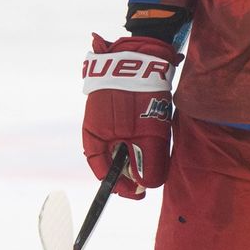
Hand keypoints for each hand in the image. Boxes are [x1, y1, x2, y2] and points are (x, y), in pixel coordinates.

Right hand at [81, 33, 182, 198]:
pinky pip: (134, 133)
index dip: (118, 185)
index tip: (137, 193)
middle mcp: (102, 129)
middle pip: (116, 160)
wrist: (143, 56)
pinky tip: (155, 138)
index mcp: (94, 135)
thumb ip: (149, 159)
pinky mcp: (128, 110)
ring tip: (154, 157)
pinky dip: (144, 141)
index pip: (102, 169)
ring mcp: (114, 120)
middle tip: (149, 180)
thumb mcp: (147, 131)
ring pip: (127, 147)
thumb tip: (148, 186)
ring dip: (140, 155)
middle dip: (133, 172)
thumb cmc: (140, 94)